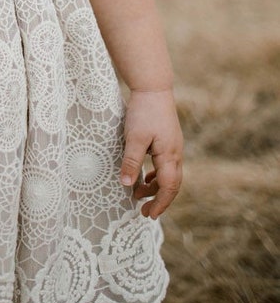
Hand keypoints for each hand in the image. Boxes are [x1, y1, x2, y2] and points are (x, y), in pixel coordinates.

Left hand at [120, 88, 182, 218]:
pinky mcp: (168, 139)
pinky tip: (146, 175)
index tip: (149, 215)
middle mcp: (175, 153)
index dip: (160, 203)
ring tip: (139, 193)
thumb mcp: (135, 138)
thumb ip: (132, 162)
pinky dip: (156, 174)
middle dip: (159, 199)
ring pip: (169, 174)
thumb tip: (127, 185)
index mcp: (169, 155)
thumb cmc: (144, 112)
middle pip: (172, 184)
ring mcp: (173, 146)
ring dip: (156, 186)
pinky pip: (165, 164)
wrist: (153, 88)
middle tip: (144, 211)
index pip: (169, 187)